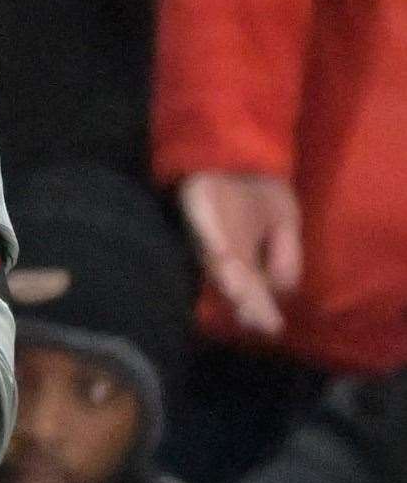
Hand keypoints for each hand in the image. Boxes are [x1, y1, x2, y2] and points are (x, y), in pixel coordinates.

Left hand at [178, 171, 301, 336]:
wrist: (237, 154)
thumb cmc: (258, 193)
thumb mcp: (285, 221)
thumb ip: (286, 254)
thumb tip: (285, 290)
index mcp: (242, 258)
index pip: (253, 289)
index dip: (261, 308)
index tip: (272, 328)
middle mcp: (221, 248)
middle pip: (232, 279)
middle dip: (243, 299)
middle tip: (254, 320)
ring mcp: (206, 227)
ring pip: (215, 258)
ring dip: (227, 276)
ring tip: (238, 292)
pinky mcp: (196, 202)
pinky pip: (203, 223)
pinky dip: (211, 240)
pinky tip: (222, 255)